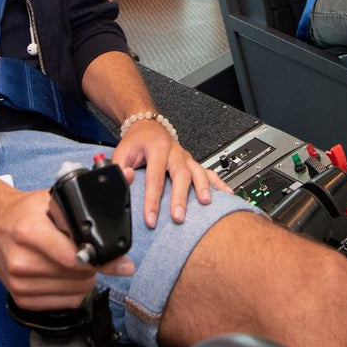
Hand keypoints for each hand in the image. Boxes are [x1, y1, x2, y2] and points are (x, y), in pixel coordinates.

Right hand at [0, 184, 134, 310]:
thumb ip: (92, 191)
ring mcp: (18, 282)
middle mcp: (21, 259)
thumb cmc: (24, 211)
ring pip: (73, 292)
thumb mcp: (54, 196)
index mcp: (29, 231)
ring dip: (85, 280)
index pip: (74, 257)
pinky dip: (73, 293)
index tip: (124, 264)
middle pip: (77, 276)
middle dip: (95, 267)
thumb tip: (129, 175)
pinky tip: (69, 277)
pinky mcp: (19, 297)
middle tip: (94, 255)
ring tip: (79, 263)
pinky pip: (62, 304)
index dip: (103, 261)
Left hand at [109, 116, 227, 227]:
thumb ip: (120, 167)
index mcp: (157, 149)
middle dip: (181, 198)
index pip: (155, 178)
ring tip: (206, 204)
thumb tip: (125, 178)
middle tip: (179, 217)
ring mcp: (187, 158)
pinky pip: (209, 172)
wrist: (149, 127)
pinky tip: (227, 195)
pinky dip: (219, 183)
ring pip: (198, 172)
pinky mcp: (193, 163)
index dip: (152, 201)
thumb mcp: (122, 151)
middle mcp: (175, 152)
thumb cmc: (136, 142)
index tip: (151, 219)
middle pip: (181, 175)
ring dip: (203, 188)